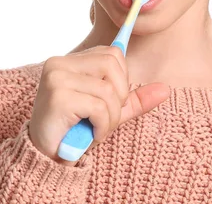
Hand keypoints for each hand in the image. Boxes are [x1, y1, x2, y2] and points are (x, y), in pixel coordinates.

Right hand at [29, 45, 169, 165]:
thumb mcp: (108, 111)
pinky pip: (99, 106)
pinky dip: (103, 125)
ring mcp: (57, 78)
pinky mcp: (58, 97)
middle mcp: (60, 63)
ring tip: (98, 128)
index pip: (112, 53)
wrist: (45, 158)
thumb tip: (166, 89)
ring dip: (111, 116)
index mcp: (69, 60)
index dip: (122, 78)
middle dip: (120, 95)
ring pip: (108, 89)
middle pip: (113, 64)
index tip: (112, 100)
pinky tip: (91, 134)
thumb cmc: (75, 131)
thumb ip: (133, 99)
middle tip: (106, 117)